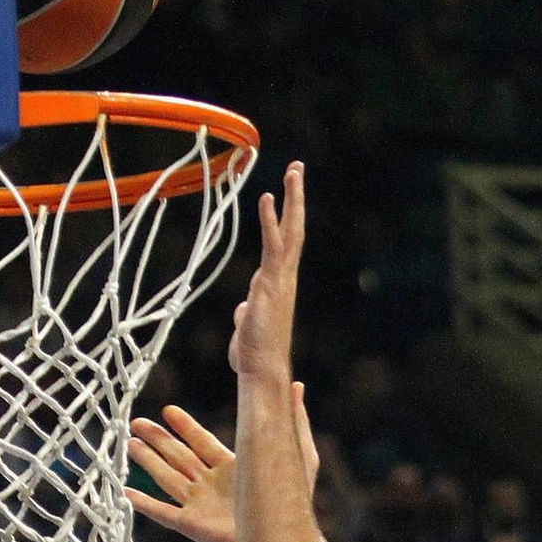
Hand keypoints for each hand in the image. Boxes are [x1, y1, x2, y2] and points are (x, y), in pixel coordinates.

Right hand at [128, 390, 320, 541]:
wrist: (283, 540)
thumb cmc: (295, 502)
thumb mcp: (299, 454)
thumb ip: (294, 419)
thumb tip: (295, 385)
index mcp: (232, 467)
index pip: (202, 442)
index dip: (185, 427)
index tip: (168, 410)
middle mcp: (213, 485)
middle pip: (179, 456)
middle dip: (158, 440)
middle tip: (136, 422)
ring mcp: (201, 505)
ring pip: (167, 478)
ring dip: (147, 462)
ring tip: (129, 444)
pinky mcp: (192, 525)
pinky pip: (162, 512)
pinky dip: (143, 503)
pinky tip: (126, 491)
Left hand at [230, 162, 306, 382]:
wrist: (262, 371)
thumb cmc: (254, 357)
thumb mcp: (247, 329)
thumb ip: (248, 314)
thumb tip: (245, 308)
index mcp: (278, 286)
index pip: (284, 245)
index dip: (285, 219)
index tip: (284, 196)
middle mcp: (285, 278)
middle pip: (294, 231)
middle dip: (296, 200)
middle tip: (297, 169)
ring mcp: (281, 280)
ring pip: (290, 232)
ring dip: (292, 200)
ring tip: (294, 171)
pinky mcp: (271, 283)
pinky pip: (273, 246)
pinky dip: (271, 221)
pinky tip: (268, 198)